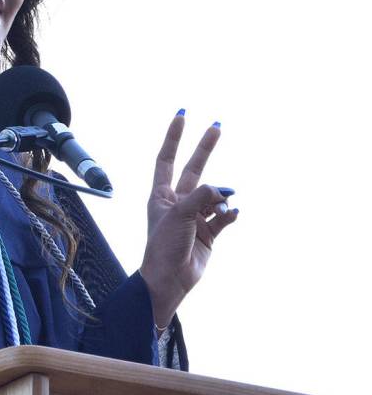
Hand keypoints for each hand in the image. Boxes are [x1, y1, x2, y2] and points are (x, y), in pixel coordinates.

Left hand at [139, 113, 237, 328]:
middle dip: (205, 148)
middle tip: (217, 126)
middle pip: (193, 168)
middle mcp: (178, 202)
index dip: (174, 137)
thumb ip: (201, 195)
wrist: (170, 279)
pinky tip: (232, 213)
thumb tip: (224, 192)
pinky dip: (230, 213)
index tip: (182, 116)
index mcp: (161, 195)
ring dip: (220, 199)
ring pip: (214, 196)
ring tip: (219, 209)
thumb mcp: (179, 214)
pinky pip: (224, 216)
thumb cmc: (165, 246)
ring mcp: (195, 217)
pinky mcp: (209, 233)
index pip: (166, 159)